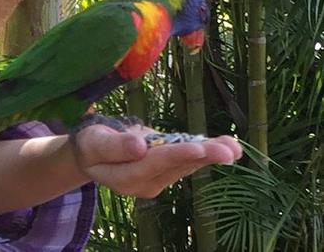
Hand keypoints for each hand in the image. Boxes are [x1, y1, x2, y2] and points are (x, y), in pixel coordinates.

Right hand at [71, 124, 241, 197]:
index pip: (152, 164)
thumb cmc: (91, 144)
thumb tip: (139, 146)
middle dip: (202, 156)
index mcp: (124, 178)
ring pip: (186, 165)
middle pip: (175, 167)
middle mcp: (144, 185)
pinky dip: (208, 152)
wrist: (93, 153)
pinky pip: (188, 161)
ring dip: (211, 154)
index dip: (175, 155)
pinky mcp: (166, 172)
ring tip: (234, 146)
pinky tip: (230, 146)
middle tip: (228, 150)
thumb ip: (115, 146)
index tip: (197, 147)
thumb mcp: (94, 142)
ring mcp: (157, 181)